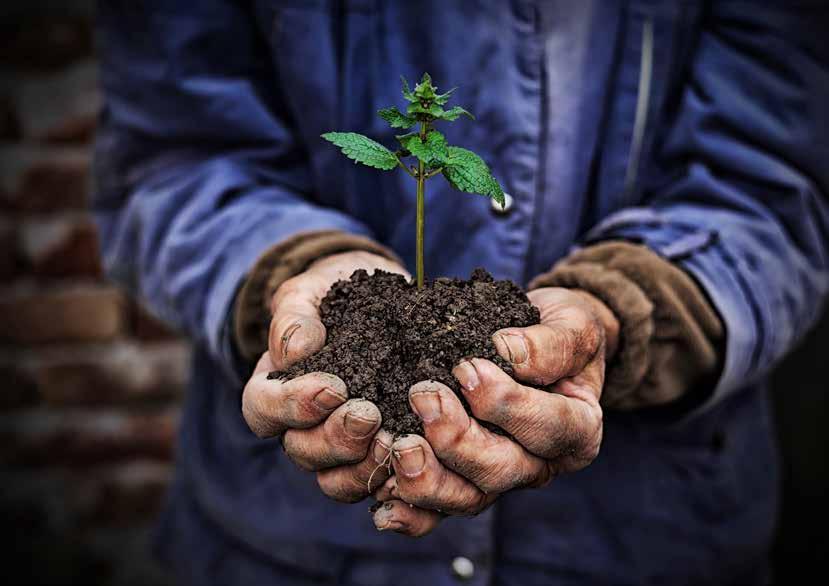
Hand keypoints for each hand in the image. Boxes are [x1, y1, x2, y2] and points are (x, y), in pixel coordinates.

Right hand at [242, 250, 408, 502]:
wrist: (380, 299)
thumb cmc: (333, 294)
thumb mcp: (308, 292)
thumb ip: (294, 316)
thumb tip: (297, 350)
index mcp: (275, 388)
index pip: (263, 409)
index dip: (292, 407)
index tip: (331, 387)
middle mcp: (303, 427)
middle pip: (303, 452)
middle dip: (335, 438)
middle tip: (368, 415)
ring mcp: (341, 448)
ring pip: (339, 481)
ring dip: (365, 466)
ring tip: (394, 441)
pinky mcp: (381, 453)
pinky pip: (381, 483)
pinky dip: (397, 480)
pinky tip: (420, 460)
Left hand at [372, 287, 618, 535]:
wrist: (538, 341)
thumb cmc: (558, 333)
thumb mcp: (573, 327)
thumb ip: (553, 344)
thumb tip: (507, 351)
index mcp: (577, 430)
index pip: (548, 428)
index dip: (507, 405)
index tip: (468, 369)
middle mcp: (540, 464)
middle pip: (501, 471)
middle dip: (457, 439)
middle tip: (424, 396)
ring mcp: (499, 479)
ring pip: (466, 499)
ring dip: (429, 478)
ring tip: (399, 444)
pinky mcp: (463, 482)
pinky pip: (437, 512)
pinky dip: (410, 513)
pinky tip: (384, 505)